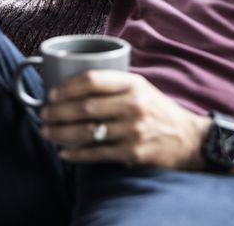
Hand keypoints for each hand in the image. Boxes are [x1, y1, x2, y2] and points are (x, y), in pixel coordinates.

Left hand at [39, 70, 207, 169]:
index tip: (52, 93)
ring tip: (47, 131)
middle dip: (58, 111)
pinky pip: (97, 153)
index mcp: (133, 84)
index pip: (93, 80)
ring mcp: (133, 130)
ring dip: (61, 132)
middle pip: (85, 107)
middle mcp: (133, 105)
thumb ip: (114, 84)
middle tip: (43, 113)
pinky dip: (77, 154)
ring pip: (87, 131)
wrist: (189, 139)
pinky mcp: (133, 153)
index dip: (68, 86)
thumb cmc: (157, 110)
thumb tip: (73, 84)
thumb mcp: (141, 88)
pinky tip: (64, 152)